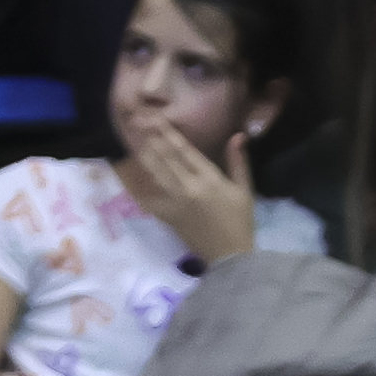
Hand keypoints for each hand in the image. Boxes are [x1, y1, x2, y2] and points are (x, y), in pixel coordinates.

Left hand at [128, 112, 260, 266]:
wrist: (231, 259)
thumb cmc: (241, 223)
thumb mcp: (245, 190)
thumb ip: (238, 162)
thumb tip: (238, 136)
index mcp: (209, 178)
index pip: (184, 149)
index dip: (167, 131)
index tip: (155, 117)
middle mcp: (189, 186)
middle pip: (165, 156)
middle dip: (150, 136)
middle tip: (137, 120)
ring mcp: (176, 202)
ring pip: (155, 172)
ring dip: (144, 154)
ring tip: (133, 138)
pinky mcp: (169, 217)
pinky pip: (150, 199)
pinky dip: (141, 188)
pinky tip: (130, 176)